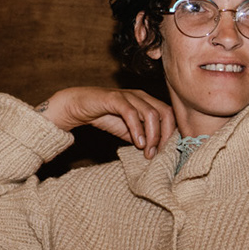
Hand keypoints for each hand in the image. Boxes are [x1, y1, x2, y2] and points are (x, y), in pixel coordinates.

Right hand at [38, 87, 174, 158]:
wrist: (78, 107)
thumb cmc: (104, 116)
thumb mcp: (128, 130)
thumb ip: (143, 137)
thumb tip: (158, 151)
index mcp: (147, 102)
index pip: (169, 115)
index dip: (170, 134)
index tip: (164, 152)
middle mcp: (141, 96)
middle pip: (165, 113)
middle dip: (164, 136)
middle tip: (156, 153)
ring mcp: (128, 96)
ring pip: (151, 113)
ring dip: (152, 136)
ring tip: (146, 151)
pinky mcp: (114, 98)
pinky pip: (131, 113)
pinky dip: (137, 129)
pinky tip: (137, 143)